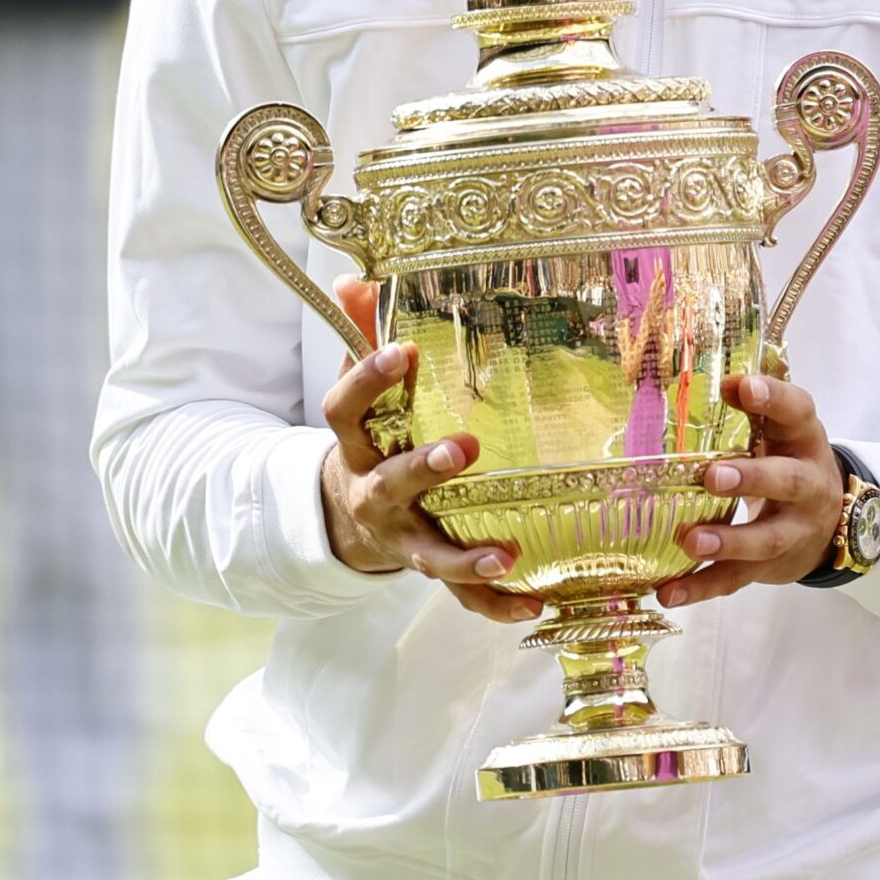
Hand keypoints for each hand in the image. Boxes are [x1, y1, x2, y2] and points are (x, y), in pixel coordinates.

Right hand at [318, 276, 540, 622]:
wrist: (345, 516)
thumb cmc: (372, 435)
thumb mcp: (362, 390)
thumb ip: (362, 333)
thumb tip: (352, 275)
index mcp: (357, 444)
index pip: (347, 409)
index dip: (369, 379)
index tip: (405, 352)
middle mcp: (374, 494)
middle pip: (392, 482)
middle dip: (424, 467)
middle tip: (465, 448)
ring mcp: (403, 537)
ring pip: (427, 553)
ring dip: (464, 557)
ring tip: (505, 555)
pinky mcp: (430, 566)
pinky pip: (461, 594)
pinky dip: (495, 603)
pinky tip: (535, 604)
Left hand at [655, 372, 845, 609]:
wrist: (830, 524)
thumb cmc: (789, 462)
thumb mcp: (781, 432)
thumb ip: (752, 410)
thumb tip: (717, 381)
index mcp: (805, 440)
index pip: (797, 412)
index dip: (773, 399)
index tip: (742, 387)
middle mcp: (808, 485)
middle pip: (788, 481)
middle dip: (752, 479)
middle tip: (712, 476)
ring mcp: (793, 530)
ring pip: (766, 539)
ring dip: (728, 541)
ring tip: (692, 541)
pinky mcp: (770, 566)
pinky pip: (737, 579)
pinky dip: (702, 587)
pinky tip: (669, 592)